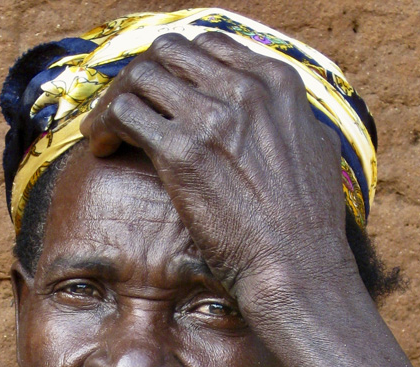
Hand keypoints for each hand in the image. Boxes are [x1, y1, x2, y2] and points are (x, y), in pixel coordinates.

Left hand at [80, 32, 355, 313]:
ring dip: (116, 99)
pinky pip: (125, 113)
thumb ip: (291, 122)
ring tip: (106, 129)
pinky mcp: (182, 151)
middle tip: (126, 108)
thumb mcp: (317, 152)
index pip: (210, 45)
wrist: (296, 267)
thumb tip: (279, 118)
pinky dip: (104, 123)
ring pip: (142, 76)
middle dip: (142, 77)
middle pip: (170, 52)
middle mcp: (244, 90)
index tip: (161, 94)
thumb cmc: (307, 227)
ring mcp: (212, 117)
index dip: (177, 66)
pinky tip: (102, 147)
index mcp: (276, 84)